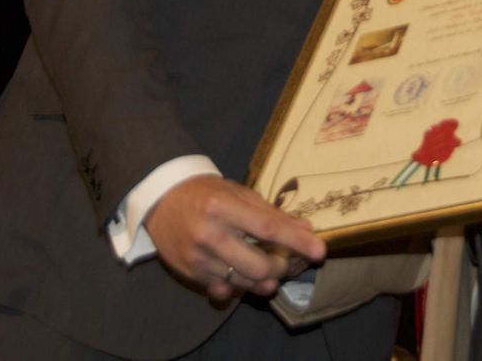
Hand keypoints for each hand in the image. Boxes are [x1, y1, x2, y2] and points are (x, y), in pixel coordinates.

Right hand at [144, 175, 325, 302]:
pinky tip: (245, 277)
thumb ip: (272, 212)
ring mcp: (199, 257)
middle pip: (258, 264)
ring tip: (272, 272)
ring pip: (243, 282)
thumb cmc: (206, 193)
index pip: (267, 228)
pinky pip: (223, 289)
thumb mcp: (239, 193)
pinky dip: (240, 287)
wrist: (162, 199)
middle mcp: (209, 233)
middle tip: (287, 262)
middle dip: (280, 267)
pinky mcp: (191, 273)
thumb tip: (306, 228)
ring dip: (265, 281)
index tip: (319, 251)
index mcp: (223, 207)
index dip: (296, 241)